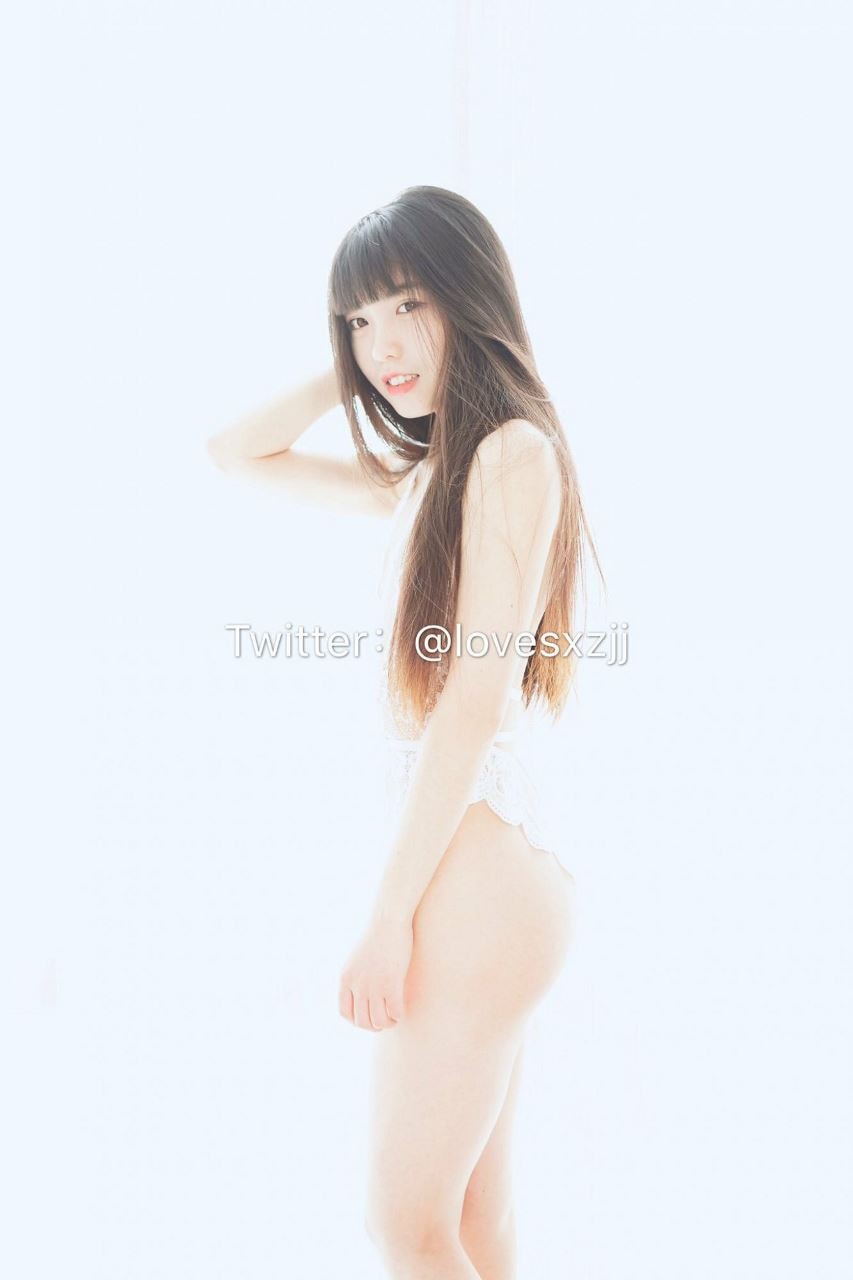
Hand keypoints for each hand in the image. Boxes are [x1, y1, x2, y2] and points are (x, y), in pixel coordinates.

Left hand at [338, 914, 412, 1030]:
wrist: (388, 920)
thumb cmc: (377, 937)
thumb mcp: (357, 958)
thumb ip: (355, 976)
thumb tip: (362, 995)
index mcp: (345, 978)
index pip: (345, 1013)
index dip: (357, 1021)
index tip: (368, 1018)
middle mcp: (356, 984)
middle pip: (362, 1021)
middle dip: (374, 1025)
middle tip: (385, 1019)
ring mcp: (373, 985)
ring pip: (378, 1021)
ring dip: (388, 1023)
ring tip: (394, 1016)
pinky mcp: (391, 983)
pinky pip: (395, 1012)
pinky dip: (399, 1015)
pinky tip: (402, 1008)